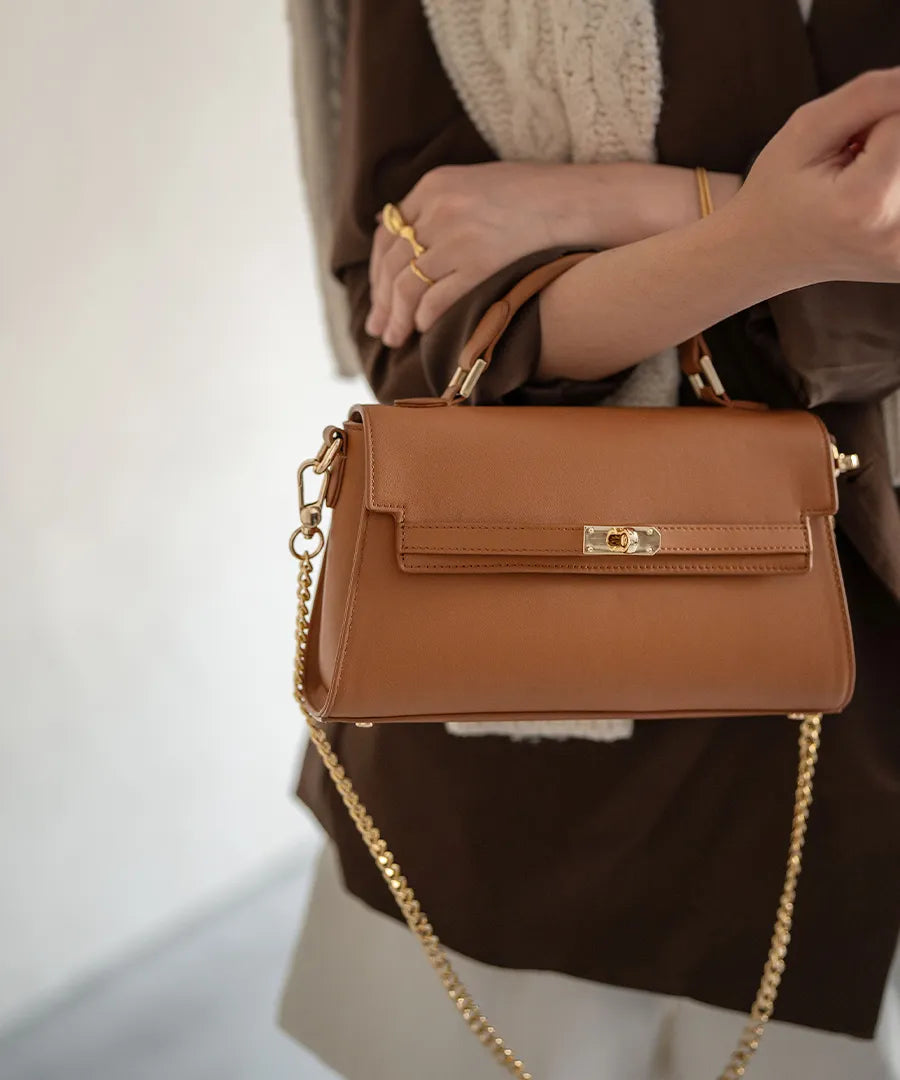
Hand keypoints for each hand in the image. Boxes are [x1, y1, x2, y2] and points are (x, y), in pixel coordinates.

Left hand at [365, 161, 740, 347]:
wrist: (579, 202)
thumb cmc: (536, 198)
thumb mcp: (479, 186)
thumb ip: (443, 207)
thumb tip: (415, 244)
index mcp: (435, 184)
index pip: (388, 233)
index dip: (378, 269)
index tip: (378, 294)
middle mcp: (440, 208)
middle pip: (393, 263)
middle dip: (381, 301)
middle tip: (378, 328)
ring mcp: (457, 236)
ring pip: (408, 285)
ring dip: (396, 317)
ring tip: (393, 338)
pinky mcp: (478, 263)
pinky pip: (435, 299)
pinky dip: (424, 318)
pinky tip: (423, 330)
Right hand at [733, 68, 899, 285]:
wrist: (761, 257)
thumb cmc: (774, 195)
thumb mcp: (805, 130)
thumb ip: (870, 94)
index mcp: (866, 202)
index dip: (870, 124)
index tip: (842, 149)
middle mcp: (897, 235)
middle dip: (884, 144)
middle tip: (845, 170)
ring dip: (889, 167)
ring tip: (853, 188)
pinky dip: (890, 189)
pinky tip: (866, 205)